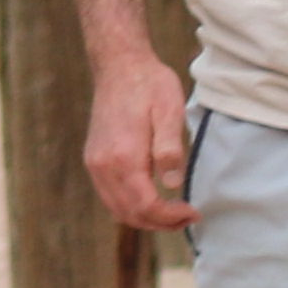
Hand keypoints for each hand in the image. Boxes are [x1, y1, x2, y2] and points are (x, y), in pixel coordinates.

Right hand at [79, 42, 194, 232]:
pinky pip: (109, 196)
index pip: (146, 205)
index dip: (171, 216)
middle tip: (187, 216)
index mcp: (123, 155)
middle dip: (161, 223)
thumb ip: (169, 148)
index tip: (194, 212)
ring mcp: (95, 162)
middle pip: (130, 214)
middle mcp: (103, 164)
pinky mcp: (93, 159)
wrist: (118, 64)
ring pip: (117, 210)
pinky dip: (130, 207)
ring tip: (173, 213)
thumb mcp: (169, 110)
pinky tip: (151, 199)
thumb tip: (172, 185)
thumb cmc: (149, 85)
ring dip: (145, 219)